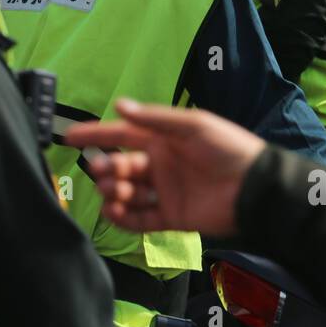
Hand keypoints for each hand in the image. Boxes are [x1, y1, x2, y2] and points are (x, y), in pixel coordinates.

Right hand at [63, 99, 266, 236]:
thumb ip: (156, 119)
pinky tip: (113, 211)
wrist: (256, 187)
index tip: (69, 136)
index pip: (121, 135)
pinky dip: (124, 218)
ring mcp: (164, 192)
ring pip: (127, 193)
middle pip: (121, 167)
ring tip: (113, 191)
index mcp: (162, 140)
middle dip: (107, 168)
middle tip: (101, 170)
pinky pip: (140, 220)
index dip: (95, 135)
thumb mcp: (193, 125)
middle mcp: (159, 165)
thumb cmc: (228, 148)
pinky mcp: (171, 218)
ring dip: (114, 192)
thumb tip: (120, 106)